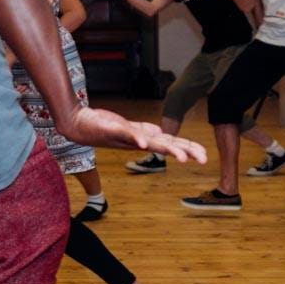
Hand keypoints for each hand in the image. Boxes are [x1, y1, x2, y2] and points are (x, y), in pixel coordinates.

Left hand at [56, 106, 207, 163]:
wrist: (79, 124)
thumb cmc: (104, 126)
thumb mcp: (130, 129)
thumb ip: (146, 132)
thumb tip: (162, 134)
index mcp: (144, 139)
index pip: (172, 143)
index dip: (188, 148)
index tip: (205, 156)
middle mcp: (138, 140)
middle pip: (167, 145)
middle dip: (185, 152)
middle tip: (202, 159)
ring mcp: (126, 135)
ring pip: (151, 143)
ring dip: (167, 149)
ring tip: (181, 157)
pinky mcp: (113, 129)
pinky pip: (126, 133)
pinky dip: (136, 138)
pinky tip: (145, 143)